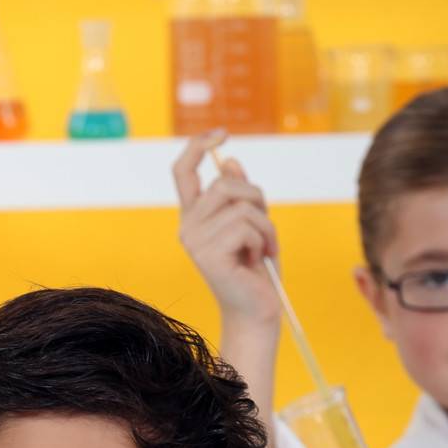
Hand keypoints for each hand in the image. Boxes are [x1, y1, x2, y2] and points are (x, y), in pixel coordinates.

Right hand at [173, 131, 281, 325]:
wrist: (256, 311)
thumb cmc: (256, 271)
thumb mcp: (253, 224)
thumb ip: (241, 195)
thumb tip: (231, 162)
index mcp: (194, 217)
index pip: (183, 171)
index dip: (199, 146)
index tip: (222, 135)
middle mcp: (188, 226)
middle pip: (225, 183)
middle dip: (256, 199)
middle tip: (264, 229)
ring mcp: (195, 241)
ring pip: (240, 204)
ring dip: (264, 225)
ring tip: (262, 249)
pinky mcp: (208, 255)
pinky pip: (246, 226)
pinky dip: (263, 240)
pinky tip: (256, 260)